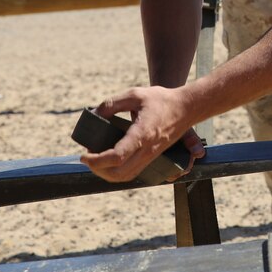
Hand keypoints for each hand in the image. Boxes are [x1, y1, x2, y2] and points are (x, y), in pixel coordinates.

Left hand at [80, 86, 205, 182]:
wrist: (187, 107)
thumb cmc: (161, 99)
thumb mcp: (135, 95)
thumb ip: (113, 103)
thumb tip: (94, 113)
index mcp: (142, 134)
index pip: (117, 157)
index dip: (97, 160)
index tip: (84, 155)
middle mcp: (147, 150)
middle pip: (118, 173)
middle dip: (98, 169)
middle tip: (88, 158)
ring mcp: (152, 155)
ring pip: (126, 177)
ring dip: (107, 174)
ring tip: (96, 161)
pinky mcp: (153, 157)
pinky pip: (134, 173)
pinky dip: (118, 173)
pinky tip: (111, 163)